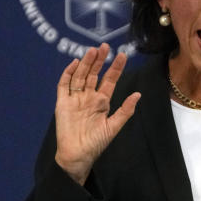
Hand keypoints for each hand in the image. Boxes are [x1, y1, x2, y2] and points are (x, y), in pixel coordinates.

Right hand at [54, 43, 140, 184]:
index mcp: (102, 102)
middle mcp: (88, 97)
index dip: (115, 68)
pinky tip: (75, 64)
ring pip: (80, 76)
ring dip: (85, 63)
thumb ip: (125, 110)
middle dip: (99, 60)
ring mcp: (75, 99)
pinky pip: (64, 85)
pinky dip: (68, 74)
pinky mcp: (62, 103)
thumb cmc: (96, 143)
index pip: (109, 80)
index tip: (123, 55)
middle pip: (94, 74)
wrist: (77, 155)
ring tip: (92, 50)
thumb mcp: (114, 126)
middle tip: (104, 46)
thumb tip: (138, 94)